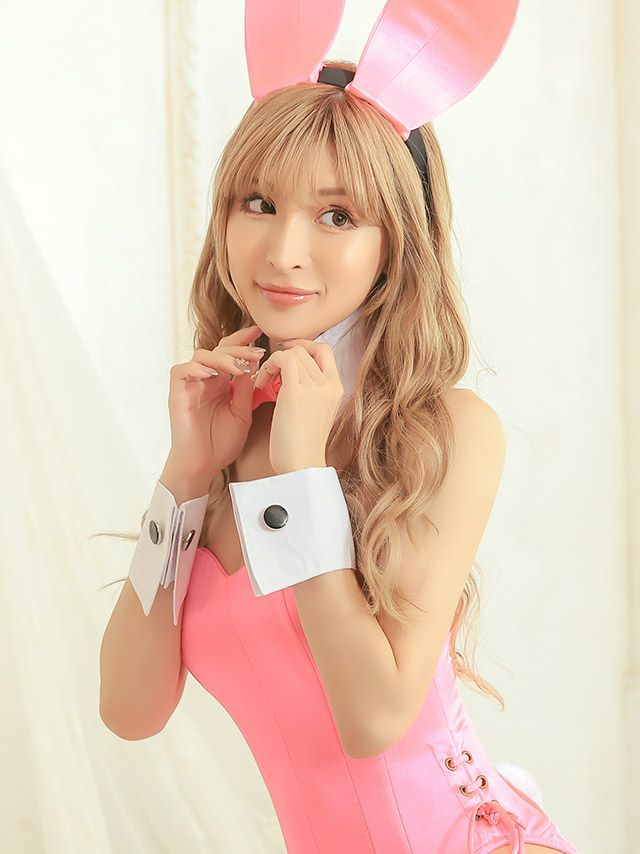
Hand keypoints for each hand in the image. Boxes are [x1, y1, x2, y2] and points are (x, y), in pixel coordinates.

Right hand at [166, 324, 265, 477]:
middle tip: (256, 353)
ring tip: (238, 368)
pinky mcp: (177, 394)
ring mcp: (191, 385)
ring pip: (201, 355)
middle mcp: (206, 379)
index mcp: (223, 382)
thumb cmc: (221, 443)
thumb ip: (246, 389)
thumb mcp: (242, 413)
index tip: (259, 331)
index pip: (231, 352)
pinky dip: (195, 368)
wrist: (203, 465)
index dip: (243, 339)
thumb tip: (255, 365)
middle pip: (218, 349)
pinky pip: (181, 370)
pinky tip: (212, 374)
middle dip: (238, 347)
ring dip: (221, 358)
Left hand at [253, 339, 343, 473]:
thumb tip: (293, 375)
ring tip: (264, 381)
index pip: (325, 350)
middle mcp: (329, 383)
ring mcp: (315, 386)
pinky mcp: (296, 391)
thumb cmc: (302, 445)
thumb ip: (312, 391)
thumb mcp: (316, 412)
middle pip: (306, 349)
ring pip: (293, 353)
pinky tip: (261, 382)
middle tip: (270, 370)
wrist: (301, 465)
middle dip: (284, 354)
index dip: (304, 345)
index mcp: (337, 388)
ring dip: (273, 362)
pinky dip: (268, 365)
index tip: (287, 354)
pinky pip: (282, 359)